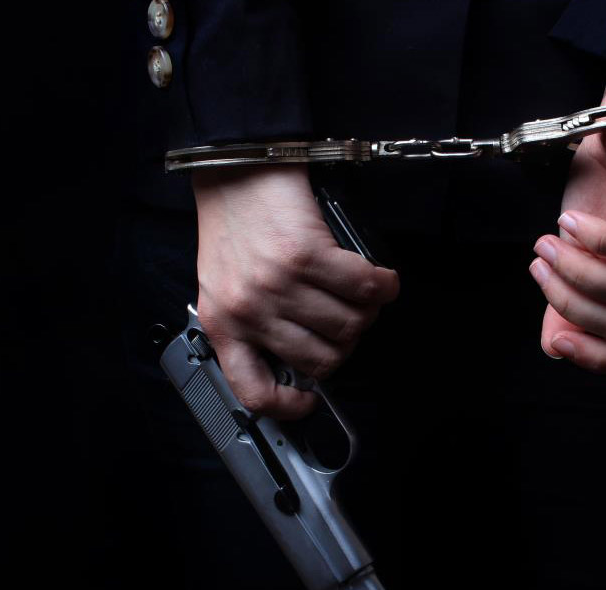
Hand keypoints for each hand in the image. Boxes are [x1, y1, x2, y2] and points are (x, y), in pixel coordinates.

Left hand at [193, 165, 398, 417]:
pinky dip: (383, 286)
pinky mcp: (307, 255)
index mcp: (223, 322)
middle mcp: (249, 309)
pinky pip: (363, 288)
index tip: (308, 400)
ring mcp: (278, 284)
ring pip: (348, 325)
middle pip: (321, 359)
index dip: (288, 406)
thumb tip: (301, 350)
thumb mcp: (225, 283)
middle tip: (347, 321)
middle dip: (345, 343)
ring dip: (367, 313)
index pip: (254, 389)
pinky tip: (381, 280)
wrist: (236, 167)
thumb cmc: (234, 222)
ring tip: (363, 295)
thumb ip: (254, 321)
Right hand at [530, 65, 605, 372]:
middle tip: (539, 268)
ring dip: (580, 272)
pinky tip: (570, 222)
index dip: (602, 359)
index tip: (556, 340)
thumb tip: (554, 345)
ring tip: (546, 243)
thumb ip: (567, 299)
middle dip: (574, 306)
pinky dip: (599, 239)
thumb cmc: (601, 188)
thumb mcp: (573, 253)